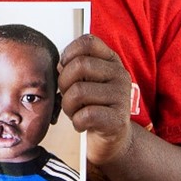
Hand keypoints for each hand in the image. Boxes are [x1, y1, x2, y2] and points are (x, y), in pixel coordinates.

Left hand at [57, 34, 133, 164]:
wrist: (112, 138)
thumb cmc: (93, 106)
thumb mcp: (85, 81)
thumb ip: (73, 67)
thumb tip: (59, 64)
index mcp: (111, 61)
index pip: (88, 42)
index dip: (69, 53)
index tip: (64, 68)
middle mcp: (120, 75)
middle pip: (79, 65)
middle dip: (64, 83)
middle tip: (67, 96)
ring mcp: (122, 97)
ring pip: (78, 91)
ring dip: (68, 106)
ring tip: (74, 112)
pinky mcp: (118, 119)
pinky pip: (85, 115)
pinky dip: (77, 122)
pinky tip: (82, 124)